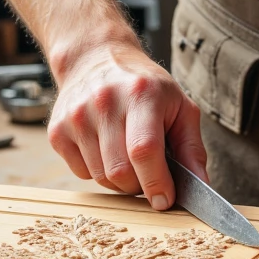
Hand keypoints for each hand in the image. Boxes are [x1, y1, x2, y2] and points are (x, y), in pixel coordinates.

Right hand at [47, 40, 206, 204]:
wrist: (96, 59)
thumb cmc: (145, 87)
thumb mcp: (180, 106)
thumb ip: (192, 148)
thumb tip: (201, 186)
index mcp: (141, 93)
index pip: (144, 150)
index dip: (156, 182)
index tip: (165, 200)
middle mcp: (104, 101)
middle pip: (120, 171)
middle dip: (139, 186)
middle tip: (149, 175)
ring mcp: (76, 116)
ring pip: (100, 177)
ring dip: (119, 181)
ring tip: (128, 158)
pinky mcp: (57, 130)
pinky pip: (81, 174)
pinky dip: (97, 172)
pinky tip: (105, 149)